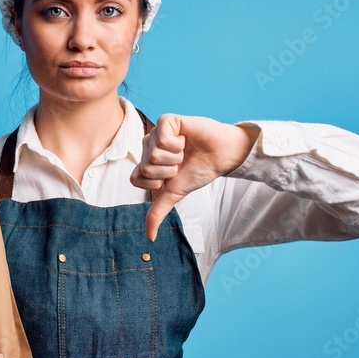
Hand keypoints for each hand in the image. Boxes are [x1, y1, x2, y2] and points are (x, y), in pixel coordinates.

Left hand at [131, 114, 259, 240]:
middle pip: (145, 167)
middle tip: (181, 163)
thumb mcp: (175, 194)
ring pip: (152, 154)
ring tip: (185, 151)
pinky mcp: (167, 120)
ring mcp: (156, 132)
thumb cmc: (199, 171)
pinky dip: (177, 144)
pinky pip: (161, 138)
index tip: (172, 177)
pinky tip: (186, 139)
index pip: (136, 179)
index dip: (156, 183)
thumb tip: (149, 237)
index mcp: (146, 163)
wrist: (222, 157)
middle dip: (168, 171)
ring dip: (175, 158)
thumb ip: (158, 212)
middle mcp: (148, 146)